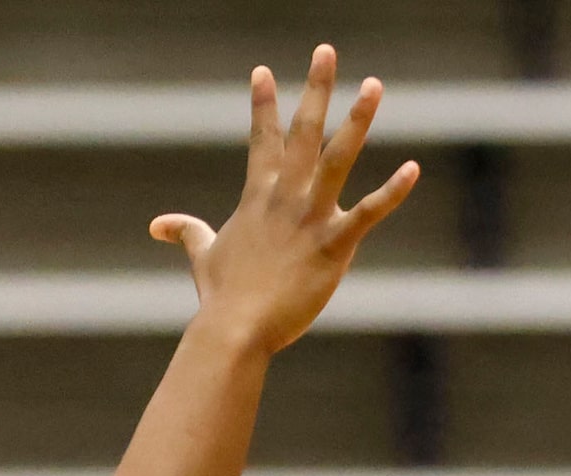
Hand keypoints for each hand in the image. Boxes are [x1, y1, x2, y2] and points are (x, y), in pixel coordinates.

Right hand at [151, 46, 419, 356]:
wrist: (234, 328)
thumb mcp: (202, 256)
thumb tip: (157, 225)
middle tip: (326, 51)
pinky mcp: (333, 246)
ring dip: (357, 120)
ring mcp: (310, 218)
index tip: (264, 71)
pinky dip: (392, 192)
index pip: (262, 140)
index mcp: (258, 197)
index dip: (264, 104)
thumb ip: (186, 232)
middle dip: (315, 88)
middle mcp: (285, 198)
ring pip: (337, 158)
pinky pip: (369, 213)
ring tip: (373, 85)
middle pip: (303, 132)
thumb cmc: (221, 296)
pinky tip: (413, 168)